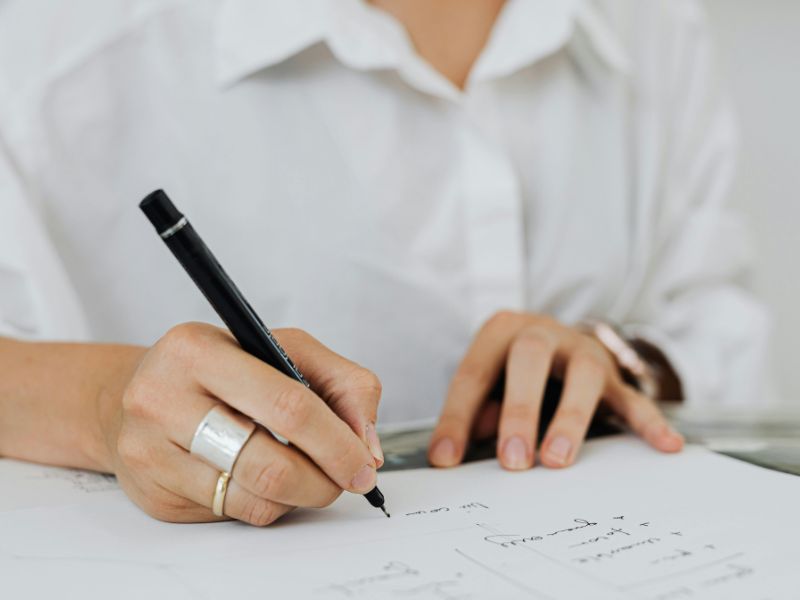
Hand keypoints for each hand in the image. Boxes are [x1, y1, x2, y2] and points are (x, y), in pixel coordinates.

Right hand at [105, 323, 383, 524]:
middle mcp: (162, 399)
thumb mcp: (285, 348)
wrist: (143, 392)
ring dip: (298, 496)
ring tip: (306, 475)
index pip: (288, 405)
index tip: (364, 462)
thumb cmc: (225, 367)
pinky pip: (232, 513)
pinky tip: (264, 479)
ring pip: (254, 498)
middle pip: (270, 464)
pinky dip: (266, 503)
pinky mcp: (153, 492)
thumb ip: (343, 384)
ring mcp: (150, 451)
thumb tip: (367, 446)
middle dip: (324, 480)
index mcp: (198, 350)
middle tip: (345, 479)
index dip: (337, 442)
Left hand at [428, 311, 682, 469]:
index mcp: (501, 331)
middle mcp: (542, 332)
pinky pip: (634, 397)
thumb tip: (450, 455)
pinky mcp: (614, 375)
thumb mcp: (487, 379)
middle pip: (530, 359)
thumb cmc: (511, 368)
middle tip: (512, 460)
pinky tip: (666, 445)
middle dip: (520, 410)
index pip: (474, 373)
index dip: (457, 417)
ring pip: (584, 374)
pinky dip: (650, 423)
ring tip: (558, 460)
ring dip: (570, 418)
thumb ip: (472, 412)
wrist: (558, 338)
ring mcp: (582, 351)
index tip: (446, 459)